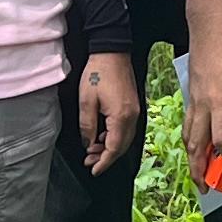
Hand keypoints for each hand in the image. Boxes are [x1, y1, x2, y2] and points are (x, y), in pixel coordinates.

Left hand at [74, 51, 139, 174]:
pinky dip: (114, 137)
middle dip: (106, 157)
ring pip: (124, 139)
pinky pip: (126, 129)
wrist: (112, 51)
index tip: (93, 170)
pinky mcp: (133, 106)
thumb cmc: (98, 73)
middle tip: (89, 161)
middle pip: (122, 147)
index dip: (104, 162)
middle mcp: (132, 116)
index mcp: (121, 117)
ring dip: (109, 147)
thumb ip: (87, 126)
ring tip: (92, 150)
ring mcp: (135, 111)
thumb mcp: (86, 101)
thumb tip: (88, 143)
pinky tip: (102, 136)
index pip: (114, 148)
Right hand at [186, 16, 221, 170]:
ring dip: (192, 157)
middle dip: (199, 170)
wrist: (209, 27)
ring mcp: (194, 100)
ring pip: (188, 136)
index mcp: (217, 102)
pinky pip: (188, 124)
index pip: (221, 140)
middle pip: (195, 146)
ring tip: (198, 173)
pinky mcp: (193, 94)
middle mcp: (201, 105)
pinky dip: (190, 140)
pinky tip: (197, 145)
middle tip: (205, 187)